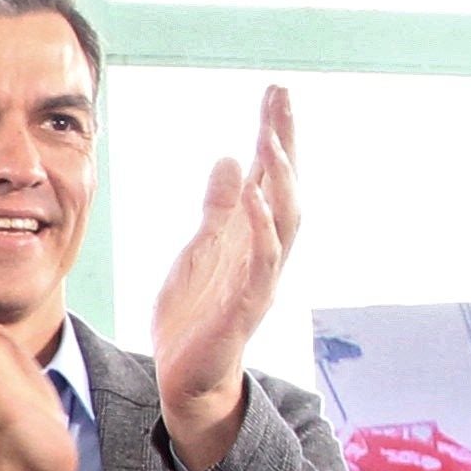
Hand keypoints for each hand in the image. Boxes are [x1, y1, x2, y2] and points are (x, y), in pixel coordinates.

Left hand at [147, 86, 297, 470]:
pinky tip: (254, 200)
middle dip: (284, 144)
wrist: (186, 378)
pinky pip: (262, 267)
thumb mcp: (201, 249)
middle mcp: (263, 254)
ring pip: (283, 225)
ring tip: (272, 142)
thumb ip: (219, 207)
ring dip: (280, 182)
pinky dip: (261, 232)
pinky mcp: (244, 310)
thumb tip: (231, 159)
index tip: (275, 92)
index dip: (275, 135)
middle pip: (284, 189)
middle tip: (280, 99)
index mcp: (250, 237)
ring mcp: (258, 280)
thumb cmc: (197, 316)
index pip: (270, 177)